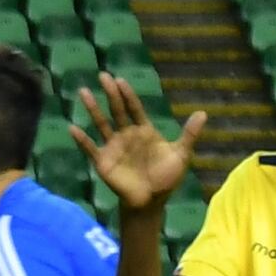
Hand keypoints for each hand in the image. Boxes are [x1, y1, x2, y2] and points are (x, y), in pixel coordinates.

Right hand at [73, 75, 204, 215]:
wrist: (152, 200)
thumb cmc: (166, 177)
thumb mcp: (181, 154)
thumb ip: (189, 134)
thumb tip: (203, 113)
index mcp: (144, 131)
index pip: (134, 108)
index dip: (128, 94)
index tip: (120, 80)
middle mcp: (126, 135)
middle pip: (117, 110)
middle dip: (110, 93)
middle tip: (103, 75)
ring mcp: (113, 147)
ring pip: (101, 123)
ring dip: (93, 108)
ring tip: (83, 92)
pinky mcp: (103, 161)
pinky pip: (90, 148)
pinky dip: (81, 139)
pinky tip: (72, 128)